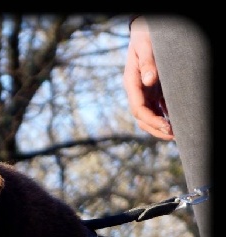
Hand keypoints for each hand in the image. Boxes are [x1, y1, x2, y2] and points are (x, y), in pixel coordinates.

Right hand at [123, 17, 173, 139]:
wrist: (143, 31)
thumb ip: (147, 62)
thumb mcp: (145, 46)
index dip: (151, 120)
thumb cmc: (145, 37)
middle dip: (155, 129)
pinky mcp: (151, 91)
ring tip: (175, 133)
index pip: (139, 109)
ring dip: (160, 126)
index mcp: (132, 84)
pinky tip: (176, 120)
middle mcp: (136, 92)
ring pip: (149, 116)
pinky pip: (157, 108)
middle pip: (142, 118)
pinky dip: (165, 116)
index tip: (165, 125)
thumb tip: (149, 80)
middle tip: (172, 134)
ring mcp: (143, 92)